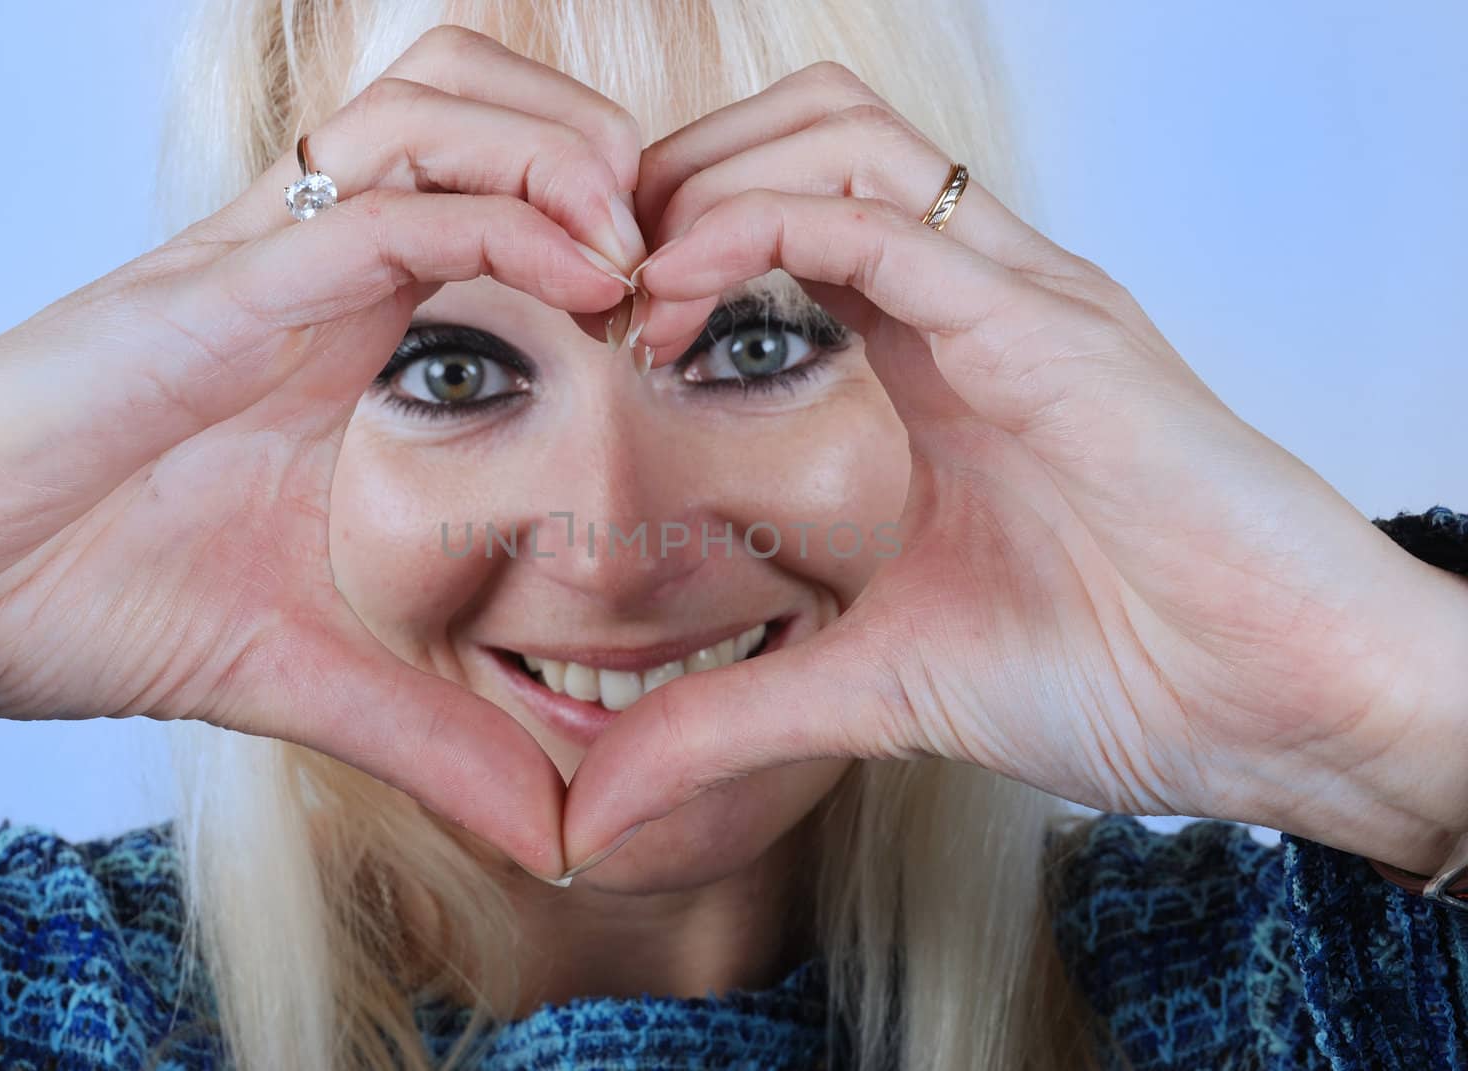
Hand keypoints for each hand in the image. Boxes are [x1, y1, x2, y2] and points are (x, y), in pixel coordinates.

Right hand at [0, 26, 642, 880]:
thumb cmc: (90, 596)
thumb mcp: (315, 676)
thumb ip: (443, 735)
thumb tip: (563, 830)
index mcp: (343, 329)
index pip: (496, 192)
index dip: (611, 220)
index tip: (697, 310)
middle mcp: (314, 269)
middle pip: (476, 98)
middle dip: (598, 139)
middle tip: (682, 243)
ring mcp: (265, 263)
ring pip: (434, 103)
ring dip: (559, 145)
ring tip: (638, 234)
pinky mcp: (217, 290)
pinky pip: (377, 205)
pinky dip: (494, 213)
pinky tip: (579, 272)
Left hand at [560, 62, 1467, 874]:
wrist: (1292, 711)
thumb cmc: (1131, 675)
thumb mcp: (877, 692)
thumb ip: (736, 719)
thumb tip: (605, 804)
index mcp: (939, 355)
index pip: (788, 217)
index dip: (677, 242)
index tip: (601, 328)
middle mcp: (977, 299)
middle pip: (806, 132)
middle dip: (677, 175)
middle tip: (592, 272)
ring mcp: (1020, 299)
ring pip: (840, 135)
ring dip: (708, 181)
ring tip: (632, 280)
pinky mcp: (1052, 331)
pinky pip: (888, 224)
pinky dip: (763, 228)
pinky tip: (679, 298)